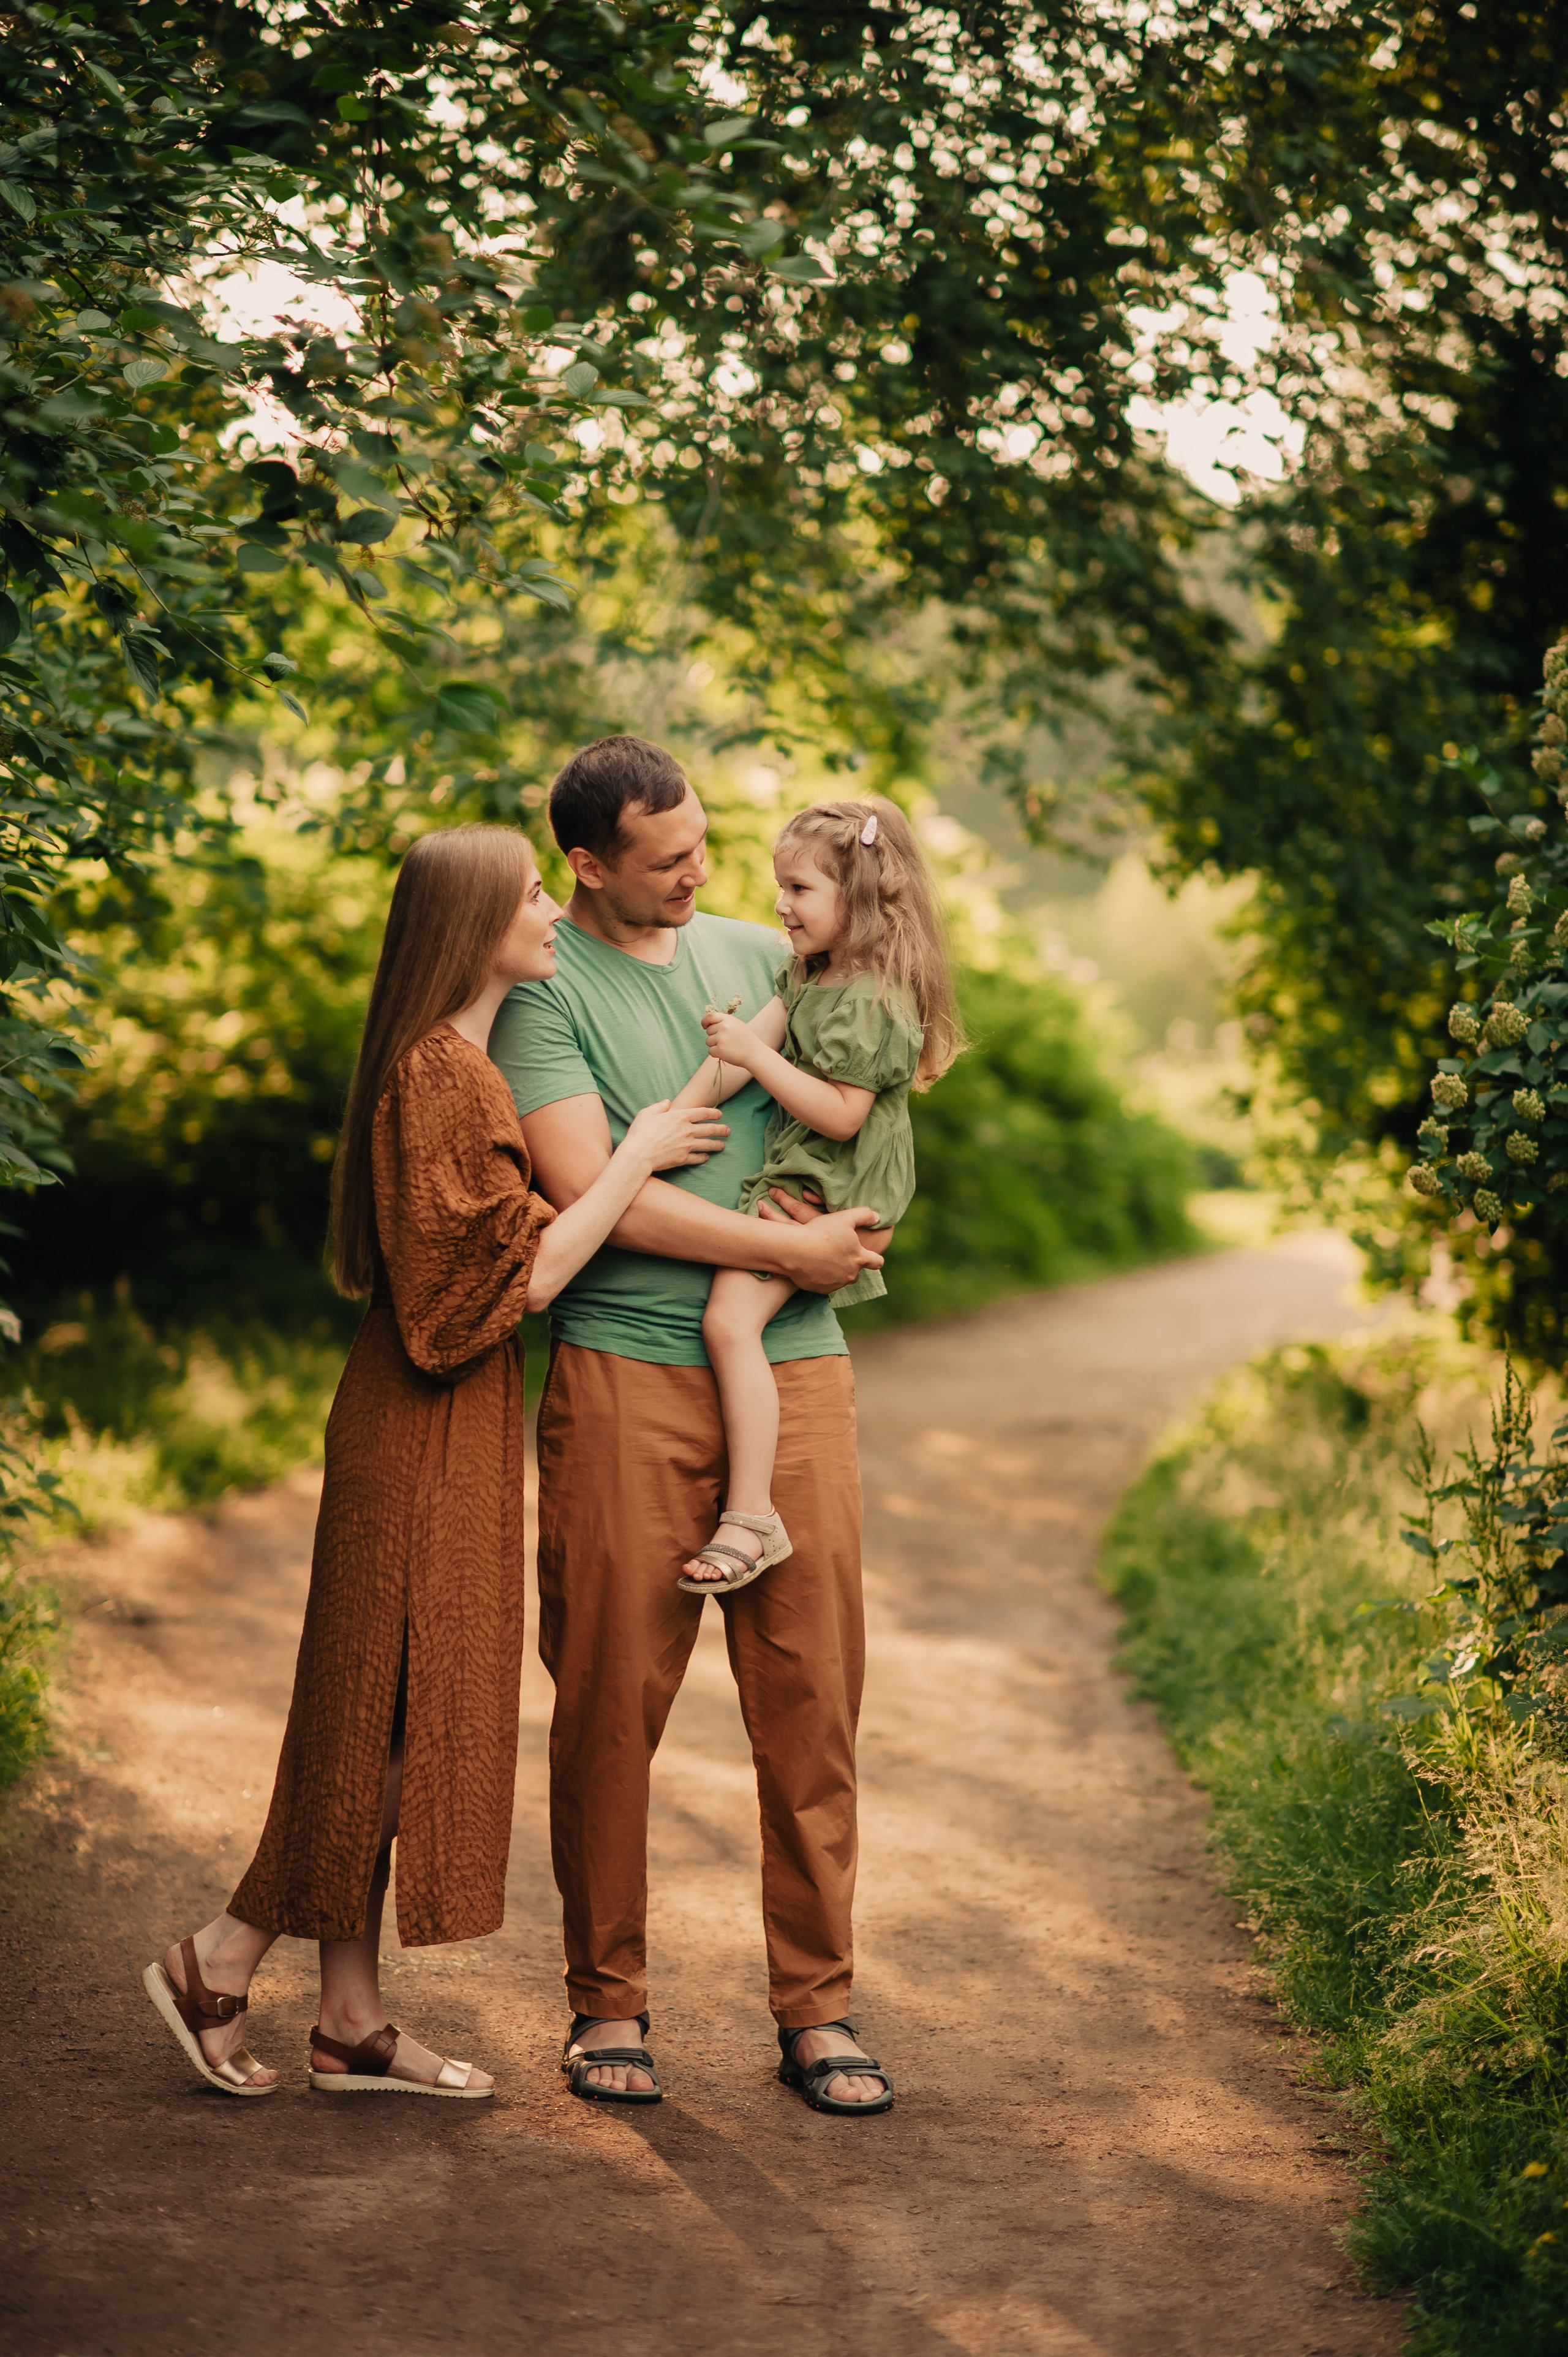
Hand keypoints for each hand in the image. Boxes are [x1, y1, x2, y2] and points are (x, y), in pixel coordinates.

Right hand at [618, 1099, 729, 1176]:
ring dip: (717, 1144)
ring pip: (708, 1144)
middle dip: (721, 1129)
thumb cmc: (640, 1133)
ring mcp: (687, 1146)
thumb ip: (659, 1106)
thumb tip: (667, 1102)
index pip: (703, 1113)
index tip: (720, 1115)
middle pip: (711, 1129)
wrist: (638, 1155)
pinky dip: (703, 1157)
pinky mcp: (683, 1159)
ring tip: (723, 1145)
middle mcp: (687, 1130)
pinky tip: (706, 1157)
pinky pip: (698, 1158)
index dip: (714, 1113)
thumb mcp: (647, 1113)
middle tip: (728, 1131)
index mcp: (680, 1117)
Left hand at [701, 1008, 757, 1071]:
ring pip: (708, 1041)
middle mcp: (724, 1027)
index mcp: (728, 1019)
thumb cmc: (746, 1040)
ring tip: (728, 1047)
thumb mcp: (738, 1025)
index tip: (704, 1026)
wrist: (755, 1054)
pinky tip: (727, 1053)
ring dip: (715, 1045)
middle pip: (708, 1031)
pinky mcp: (720, 1050)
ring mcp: (721, 1038)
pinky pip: (710, 1051)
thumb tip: (708, 1022)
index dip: (705, 1021)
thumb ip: (724, 1021)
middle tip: (727, 1041)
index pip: (710, 1016)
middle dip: (714, 1036)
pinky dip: (716, 1053)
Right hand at [755, 1193, 890, 1290]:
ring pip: (841, 1280)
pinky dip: (822, 1278)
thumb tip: (877, 1218)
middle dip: (851, 1266)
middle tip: (840, 1255)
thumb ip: (864, 1215)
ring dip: (837, 1272)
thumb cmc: (821, 1232)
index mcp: (859, 1258)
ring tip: (825, 1260)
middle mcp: (850, 1274)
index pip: (877, 1262)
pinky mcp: (821, 1290)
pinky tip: (814, 1266)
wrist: (794, 1250)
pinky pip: (825, 1285)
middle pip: (856, 1273)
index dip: (876, 1259)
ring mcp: (835, 1284)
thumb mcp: (845, 1217)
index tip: (872, 1257)